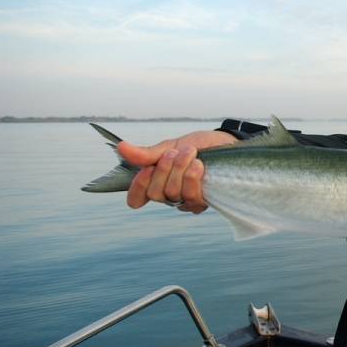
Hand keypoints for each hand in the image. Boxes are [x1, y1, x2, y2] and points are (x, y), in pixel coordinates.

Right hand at [117, 130, 235, 212]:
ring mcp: (187, 201)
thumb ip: (148, 153)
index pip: (136, 198)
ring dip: (180, 170)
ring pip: (173, 193)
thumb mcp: (171, 145)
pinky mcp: (204, 202)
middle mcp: (170, 195)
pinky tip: (199, 165)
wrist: (226, 143)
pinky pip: (191, 196)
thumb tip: (121, 148)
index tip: (147, 169)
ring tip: (190, 153)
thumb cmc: (199, 145)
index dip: (137, 188)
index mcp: (157, 182)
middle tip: (176, 152)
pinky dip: (192, 177)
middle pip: (155, 193)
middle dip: (164, 169)